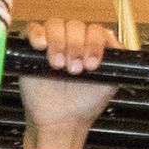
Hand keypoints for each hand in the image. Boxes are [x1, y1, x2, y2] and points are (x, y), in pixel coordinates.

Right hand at [21, 19, 118, 140]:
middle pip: (75, 26)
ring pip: (55, 25)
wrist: (62, 123)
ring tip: (58, 66)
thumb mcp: (109, 84)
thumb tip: (115, 43)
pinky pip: (33, 30)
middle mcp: (73, 41)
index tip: (91, 64)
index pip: (95, 30)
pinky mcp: (33, 49)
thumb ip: (116, 62)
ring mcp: (53, 43)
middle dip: (76, 46)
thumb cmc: (85, 105)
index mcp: (91, 46)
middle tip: (74, 70)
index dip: (94, 43)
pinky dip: (38, 35)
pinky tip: (42, 47)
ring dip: (58, 42)